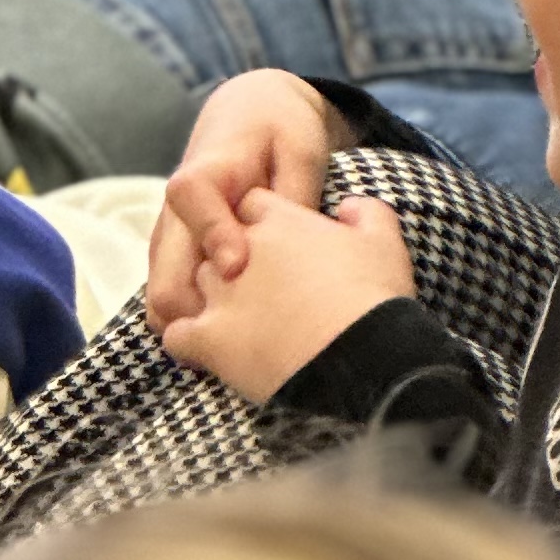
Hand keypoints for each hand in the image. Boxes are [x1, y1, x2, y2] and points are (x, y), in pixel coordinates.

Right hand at [144, 69, 348, 327]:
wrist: (249, 115)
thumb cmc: (280, 132)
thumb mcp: (300, 150)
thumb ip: (294, 196)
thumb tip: (297, 251)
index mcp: (205, 172)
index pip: (190, 200)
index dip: (213, 235)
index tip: (238, 267)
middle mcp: (175, 211)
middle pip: (163, 274)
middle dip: (197, 314)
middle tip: (250, 336)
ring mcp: (171, 238)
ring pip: (162, 296)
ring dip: (197, 325)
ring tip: (246, 346)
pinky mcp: (177, 257)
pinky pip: (175, 298)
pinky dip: (199, 322)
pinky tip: (239, 334)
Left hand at [158, 186, 415, 403]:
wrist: (364, 355)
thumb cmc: (375, 298)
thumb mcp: (383, 244)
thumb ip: (366, 213)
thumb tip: (350, 207)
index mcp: (277, 220)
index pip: (250, 204)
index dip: (261, 224)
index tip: (279, 248)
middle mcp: (238, 248)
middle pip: (215, 245)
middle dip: (228, 263)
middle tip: (259, 292)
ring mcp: (219, 293)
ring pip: (191, 285)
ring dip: (207, 301)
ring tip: (234, 326)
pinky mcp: (209, 338)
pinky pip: (176, 335)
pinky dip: (186, 344)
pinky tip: (206, 355)